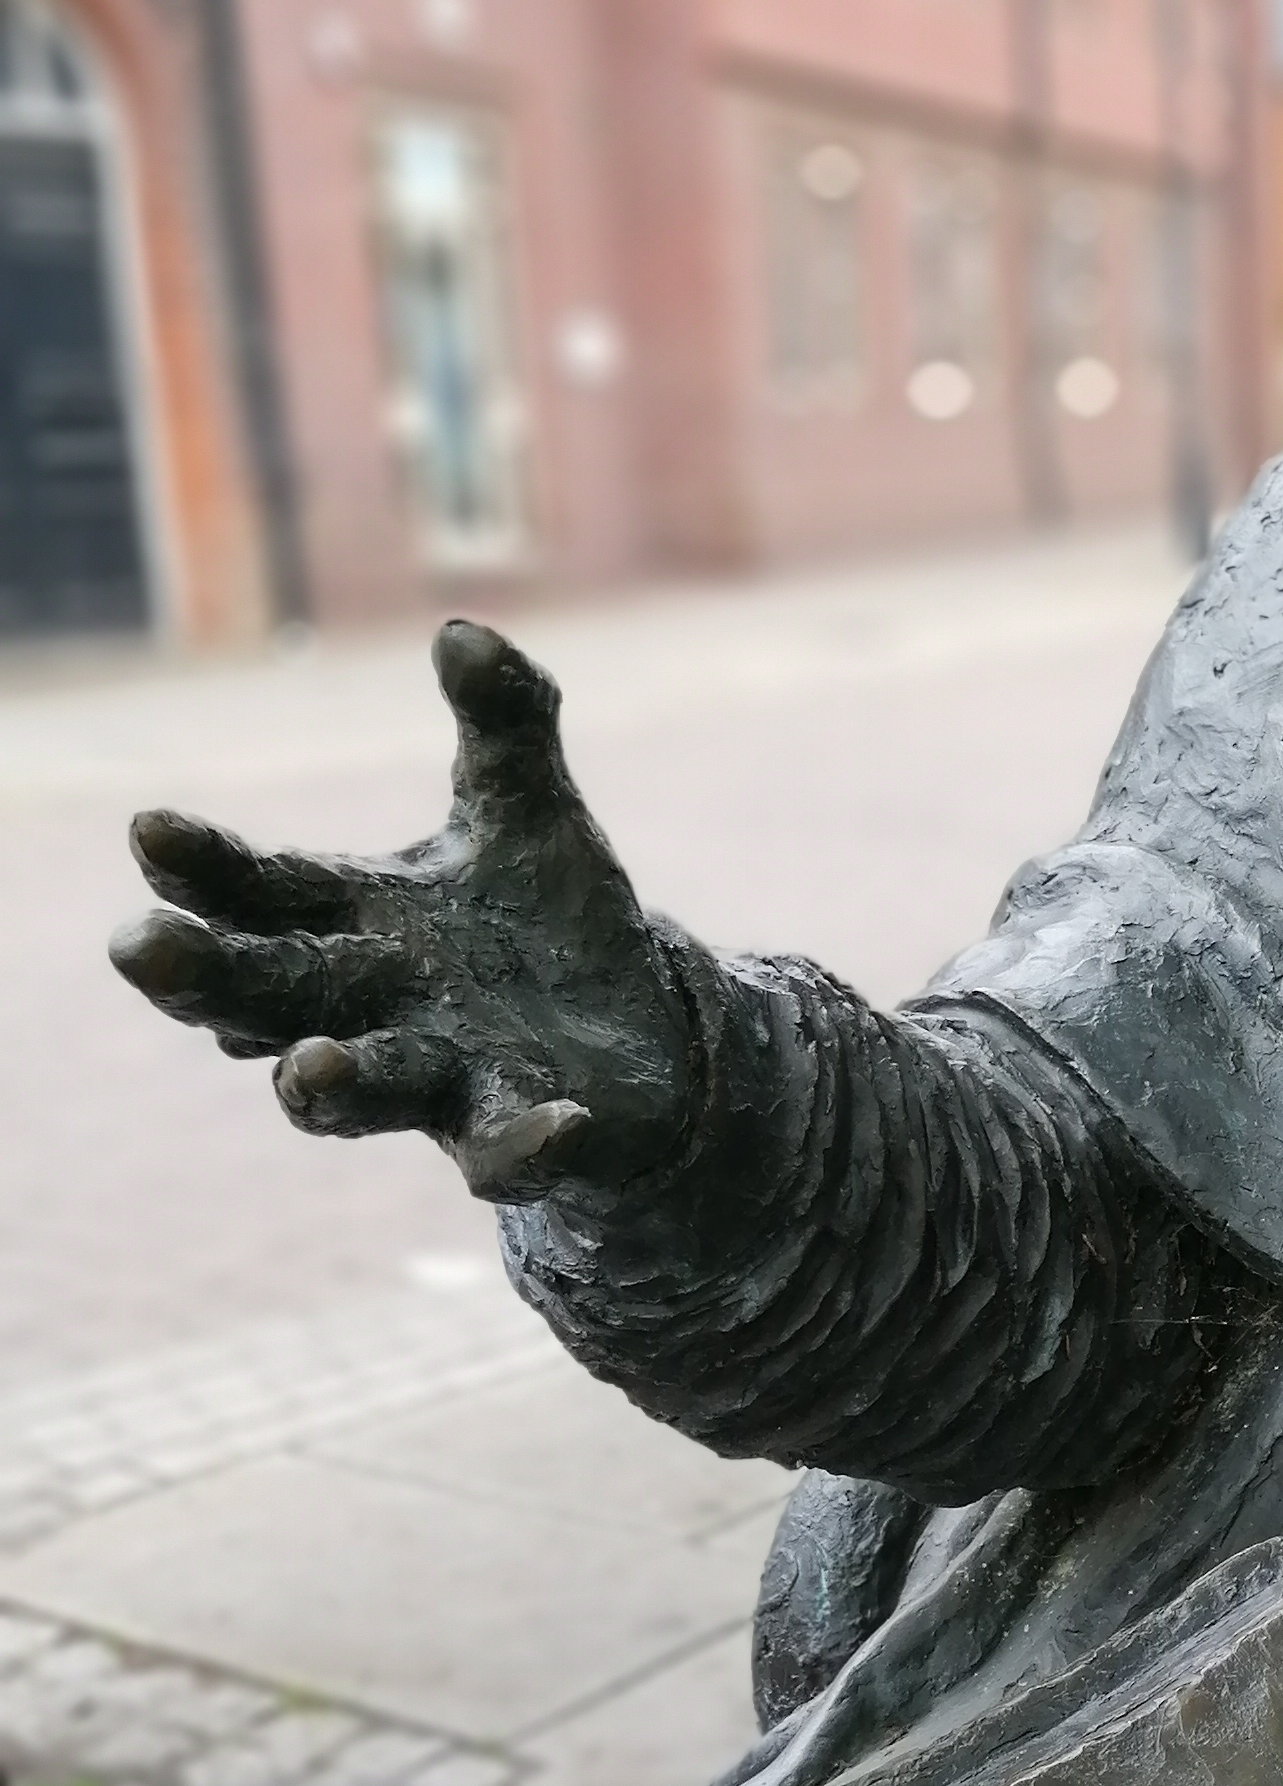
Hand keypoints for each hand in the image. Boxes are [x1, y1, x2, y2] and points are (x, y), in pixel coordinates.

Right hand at [110, 619, 699, 1201]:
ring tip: (306, 1069)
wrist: (641, 1037)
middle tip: (139, 948)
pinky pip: (507, 1153)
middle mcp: (376, 1006)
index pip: (262, 890)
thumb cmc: (549, 925)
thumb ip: (502, 724)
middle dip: (205, 977)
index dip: (205, 866)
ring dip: (329, 1084)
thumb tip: (462, 632)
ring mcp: (441, 1078)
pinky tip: (559, 1122)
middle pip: (270, 995)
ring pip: (362, 1090)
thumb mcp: (527, 812)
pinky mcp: (519, 1135)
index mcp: (357, 921)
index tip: (151, 828)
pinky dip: (525, 1145)